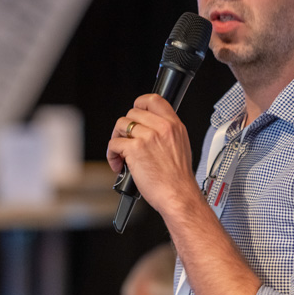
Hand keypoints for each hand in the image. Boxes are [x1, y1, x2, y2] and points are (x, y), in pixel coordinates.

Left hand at [106, 93, 199, 215]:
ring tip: (121, 154)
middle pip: (132, 113)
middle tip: (126, 142)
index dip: (139, 104)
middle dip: (125, 128)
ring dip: (117, 139)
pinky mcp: (135, 149)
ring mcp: (148, 137)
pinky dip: (112, 155)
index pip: (154, 100)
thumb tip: (149, 129)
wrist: (178, 195)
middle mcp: (162, 128)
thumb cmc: (178, 178)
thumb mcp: (181, 147)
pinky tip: (119, 164)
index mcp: (174, 126)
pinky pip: (114, 143)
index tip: (135, 113)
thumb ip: (167, 134)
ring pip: (121, 125)